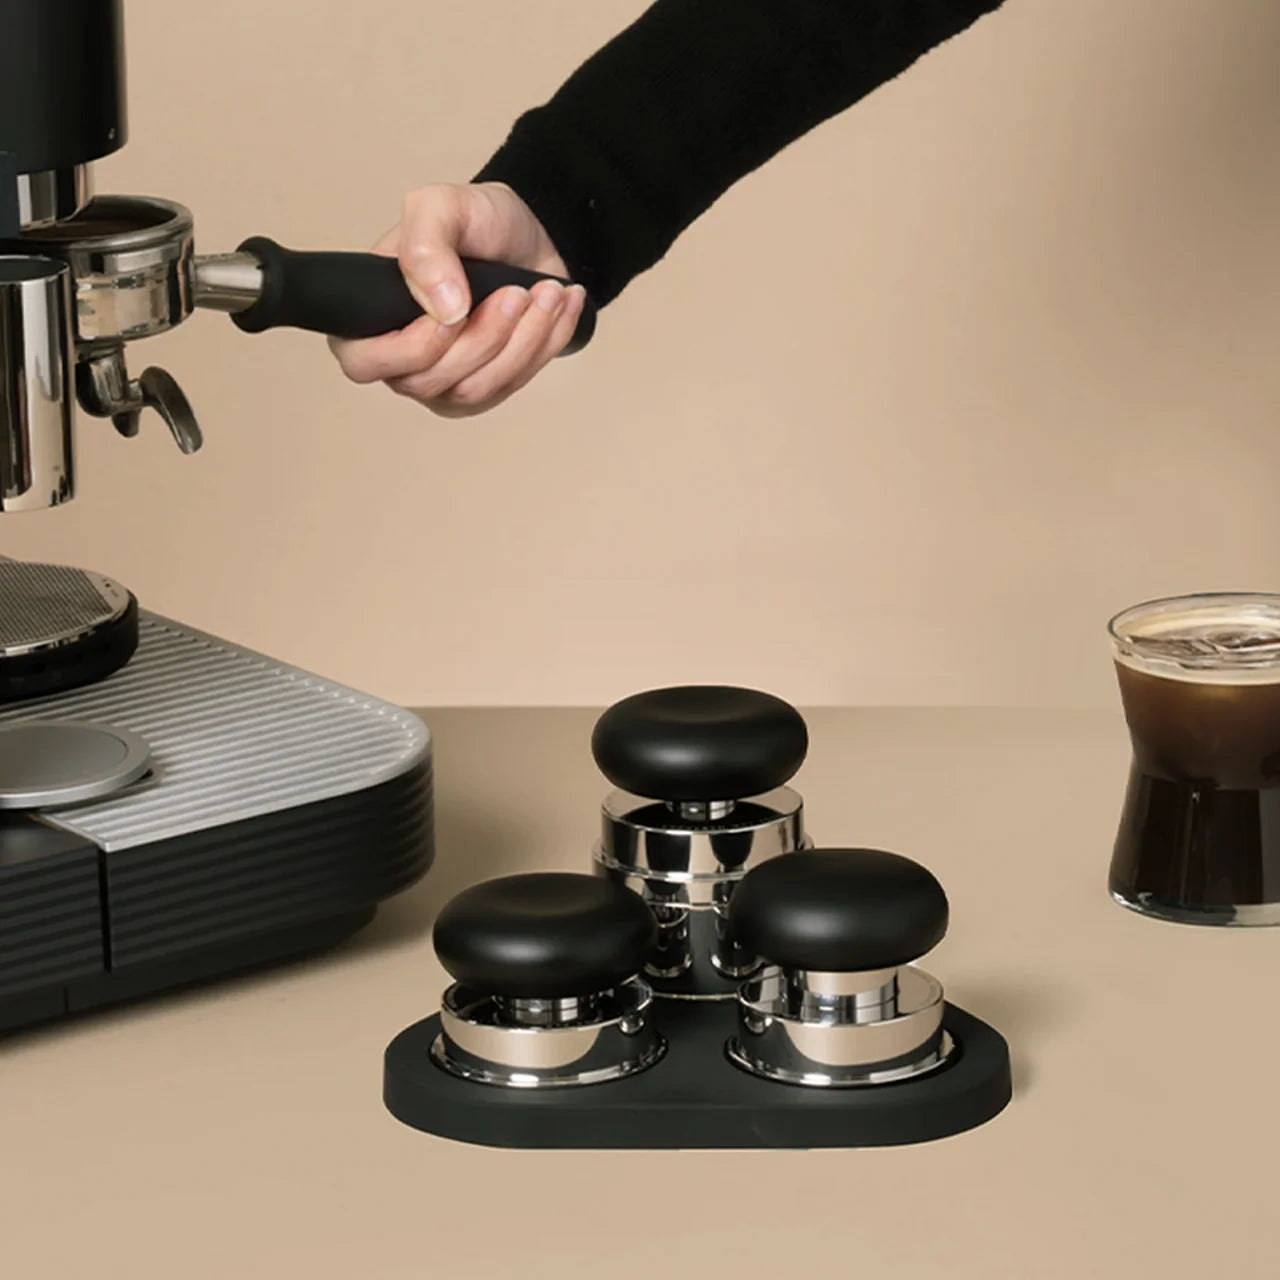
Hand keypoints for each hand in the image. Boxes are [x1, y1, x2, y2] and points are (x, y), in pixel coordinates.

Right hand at [329, 182, 585, 417]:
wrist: (526, 237)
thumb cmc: (476, 223)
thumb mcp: (443, 207)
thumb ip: (424, 246)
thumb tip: (441, 308)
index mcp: (371, 316)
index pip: (363, 362)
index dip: (409, 349)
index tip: (454, 316)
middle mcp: (402, 359)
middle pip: (429, 382)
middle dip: (482, 338)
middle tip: (515, 293)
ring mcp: (444, 381)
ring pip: (476, 390)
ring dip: (521, 340)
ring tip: (546, 294)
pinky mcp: (487, 389)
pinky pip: (513, 386)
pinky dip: (544, 344)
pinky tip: (559, 308)